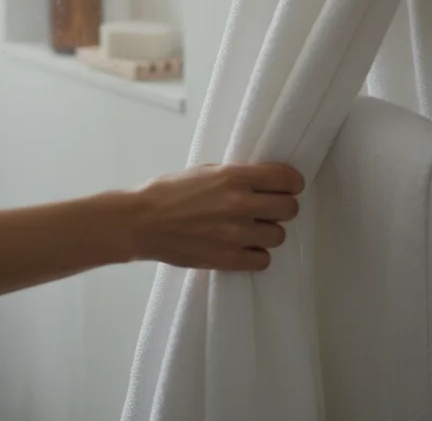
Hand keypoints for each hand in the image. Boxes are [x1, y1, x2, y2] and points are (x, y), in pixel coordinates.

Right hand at [128, 162, 304, 271]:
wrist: (140, 223)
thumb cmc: (166, 193)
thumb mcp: (204, 171)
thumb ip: (235, 176)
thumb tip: (261, 181)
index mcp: (234, 177)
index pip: (287, 179)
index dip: (291, 183)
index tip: (287, 186)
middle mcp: (239, 204)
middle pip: (289, 208)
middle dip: (281, 207)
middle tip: (268, 209)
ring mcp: (235, 234)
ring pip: (279, 236)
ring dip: (269, 232)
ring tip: (251, 230)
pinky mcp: (227, 259)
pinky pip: (263, 260)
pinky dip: (256, 254)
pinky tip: (243, 248)